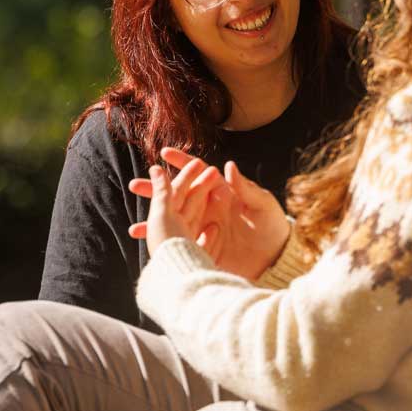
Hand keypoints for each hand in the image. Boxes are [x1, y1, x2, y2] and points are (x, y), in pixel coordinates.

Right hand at [128, 148, 291, 279]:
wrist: (276, 257)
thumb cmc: (273, 227)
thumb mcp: (262, 206)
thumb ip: (245, 188)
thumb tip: (229, 166)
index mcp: (222, 192)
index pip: (198, 173)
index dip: (182, 162)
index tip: (164, 153)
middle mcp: (209, 207)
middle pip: (178, 195)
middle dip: (156, 190)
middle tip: (136, 186)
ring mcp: (204, 226)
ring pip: (173, 219)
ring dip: (154, 221)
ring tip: (135, 226)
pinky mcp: (203, 243)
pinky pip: (179, 240)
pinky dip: (164, 242)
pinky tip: (151, 248)